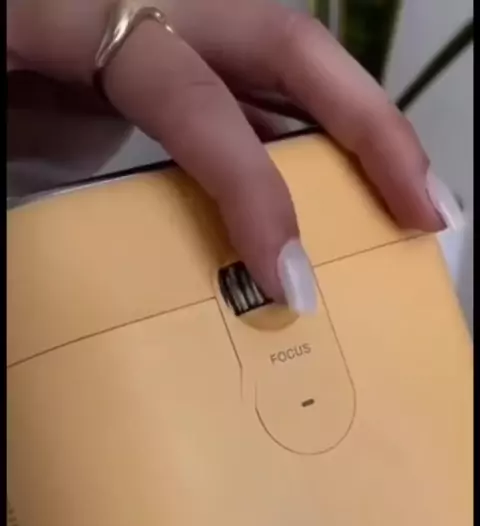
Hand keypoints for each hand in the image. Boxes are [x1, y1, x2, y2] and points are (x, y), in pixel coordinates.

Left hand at [8, 0, 446, 312]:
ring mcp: (178, 27)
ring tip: (404, 203)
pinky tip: (329, 190)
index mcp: (94, 14)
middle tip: (422, 211)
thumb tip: (66, 224)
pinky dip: (304, 140)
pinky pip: (259, 93)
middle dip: (368, 130)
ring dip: (354, 136)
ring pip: (290, 69)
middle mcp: (160, 7)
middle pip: (290, 50)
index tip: (290, 279)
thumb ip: (29, 135)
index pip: (196, 103)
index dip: (252, 189)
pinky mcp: (181, 56)